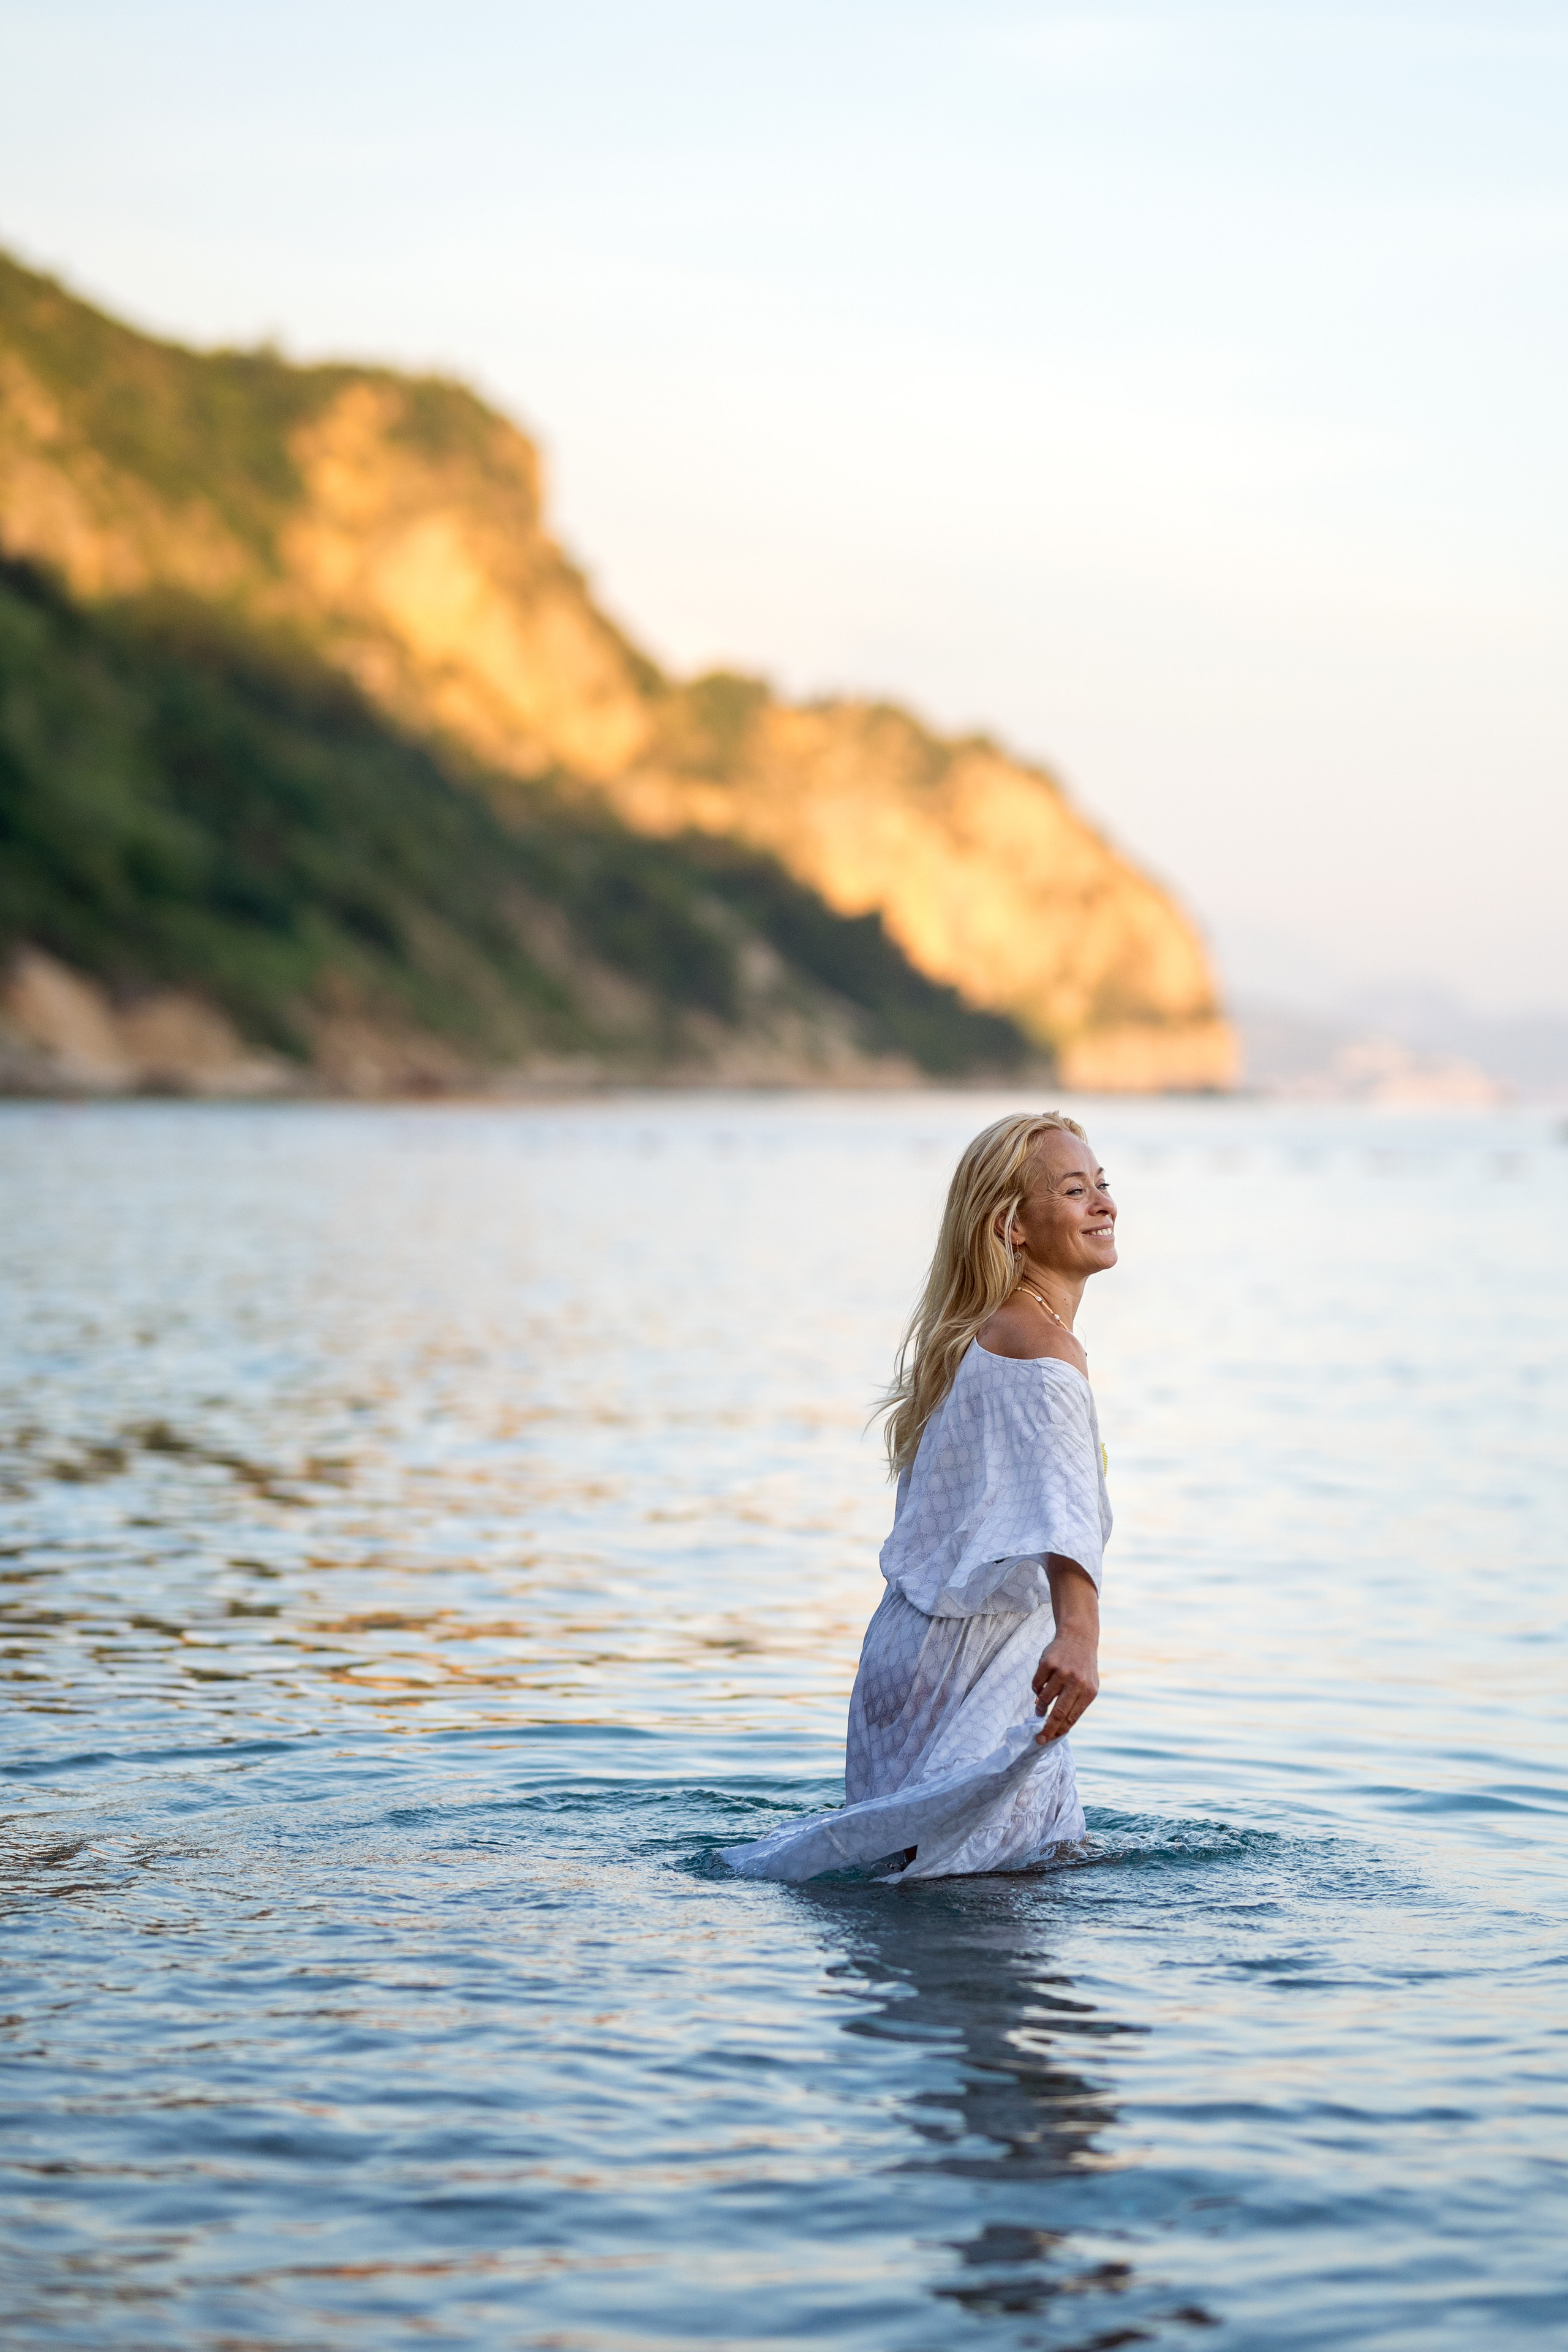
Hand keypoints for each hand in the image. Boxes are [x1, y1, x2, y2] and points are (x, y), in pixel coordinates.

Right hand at [1034, 1554, 1099, 1743]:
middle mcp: (1077, 1682)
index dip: (1058, 1732)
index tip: (1048, 1740)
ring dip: (1040, 1707)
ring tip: (1040, 1706)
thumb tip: (1056, 1728)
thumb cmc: (1082, 1668)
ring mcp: (1062, 1672)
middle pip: (1058, 1713)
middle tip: (1038, 1740)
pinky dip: (1036, 1689)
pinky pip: (1036, 1685)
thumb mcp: (1087, 1687)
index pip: (1071, 1719)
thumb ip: (1074, 1706)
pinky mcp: (1048, 1663)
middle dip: (1047, 1730)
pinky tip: (1042, 1685)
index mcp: (1089, 1692)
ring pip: (1044, 1699)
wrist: (1078, 1637)